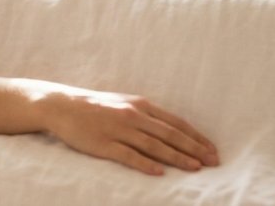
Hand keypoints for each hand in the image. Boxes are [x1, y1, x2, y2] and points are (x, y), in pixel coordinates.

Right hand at [40, 87, 218, 175]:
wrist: (61, 106)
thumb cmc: (95, 106)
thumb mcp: (123, 103)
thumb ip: (146, 115)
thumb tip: (172, 130)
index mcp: (139, 105)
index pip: (175, 123)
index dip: (196, 137)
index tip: (212, 149)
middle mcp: (132, 116)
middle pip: (169, 134)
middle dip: (194, 149)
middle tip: (213, 162)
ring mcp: (117, 130)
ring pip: (153, 145)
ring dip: (177, 157)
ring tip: (195, 168)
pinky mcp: (103, 144)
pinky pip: (128, 155)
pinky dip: (145, 164)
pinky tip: (159, 172)